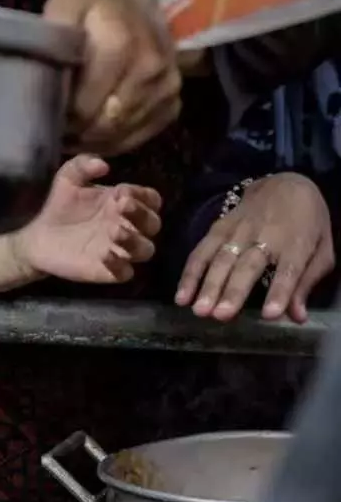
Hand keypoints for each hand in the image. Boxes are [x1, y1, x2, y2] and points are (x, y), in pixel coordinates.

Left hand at [10, 154, 161, 283]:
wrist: (38, 237)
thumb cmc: (60, 207)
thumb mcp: (68, 179)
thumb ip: (82, 165)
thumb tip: (103, 165)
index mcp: (125, 204)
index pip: (151, 199)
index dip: (144, 195)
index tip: (123, 192)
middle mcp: (128, 226)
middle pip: (153, 223)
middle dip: (142, 214)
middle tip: (123, 206)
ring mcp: (120, 250)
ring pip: (145, 250)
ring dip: (135, 240)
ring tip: (114, 231)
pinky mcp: (109, 271)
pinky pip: (125, 273)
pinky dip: (120, 265)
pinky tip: (104, 255)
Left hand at [45, 0, 181, 155]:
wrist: (140, 9)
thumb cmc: (94, 11)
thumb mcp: (66, 6)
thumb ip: (52, 36)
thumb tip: (40, 74)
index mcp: (119, 38)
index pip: (86, 101)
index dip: (63, 113)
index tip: (46, 111)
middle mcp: (151, 64)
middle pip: (104, 122)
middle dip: (75, 129)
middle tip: (55, 124)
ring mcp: (167, 86)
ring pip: (117, 135)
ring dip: (89, 139)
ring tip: (69, 128)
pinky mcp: (172, 105)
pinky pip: (134, 139)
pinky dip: (108, 141)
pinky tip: (90, 130)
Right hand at [177, 173, 334, 323]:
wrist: (285, 185)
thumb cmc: (307, 224)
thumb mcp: (321, 250)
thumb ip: (306, 282)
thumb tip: (296, 316)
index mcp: (297, 242)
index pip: (289, 269)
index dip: (280, 291)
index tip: (270, 314)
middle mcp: (265, 236)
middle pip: (247, 266)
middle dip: (233, 291)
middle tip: (220, 315)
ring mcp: (238, 231)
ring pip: (220, 259)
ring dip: (207, 285)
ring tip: (198, 310)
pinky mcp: (218, 228)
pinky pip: (201, 252)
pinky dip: (189, 274)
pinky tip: (181, 296)